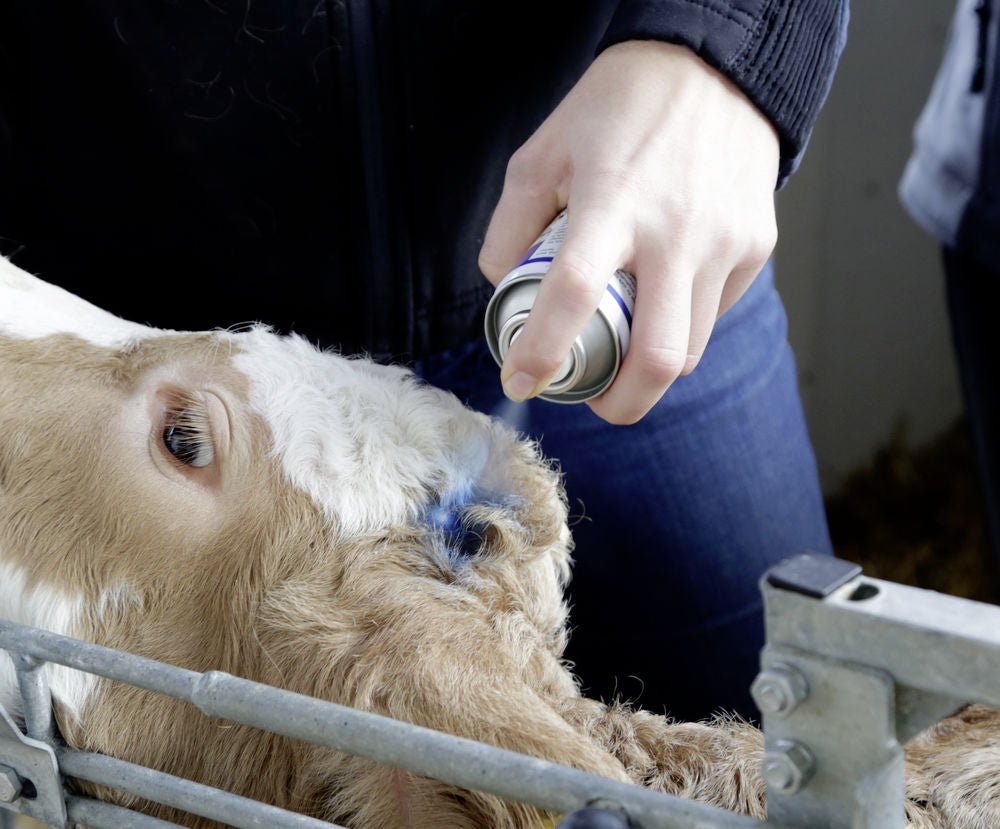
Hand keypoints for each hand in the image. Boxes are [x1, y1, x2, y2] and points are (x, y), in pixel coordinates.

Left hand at [478, 40, 779, 424]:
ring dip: (651, 370)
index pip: (575, 293)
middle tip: (594, 401)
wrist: (714, 68)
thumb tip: (505, 290)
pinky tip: (662, 298)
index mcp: (612, 200)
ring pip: (691, 349)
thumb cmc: (619, 109)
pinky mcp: (755, 246)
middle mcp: (675, 230)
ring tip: (624, 353)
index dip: (542, 351)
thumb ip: (511, 226)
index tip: (520, 381)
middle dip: (620, 403)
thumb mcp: (543, 152)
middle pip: (659, 358)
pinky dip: (682, 325)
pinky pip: (713, 313)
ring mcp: (724, 242)